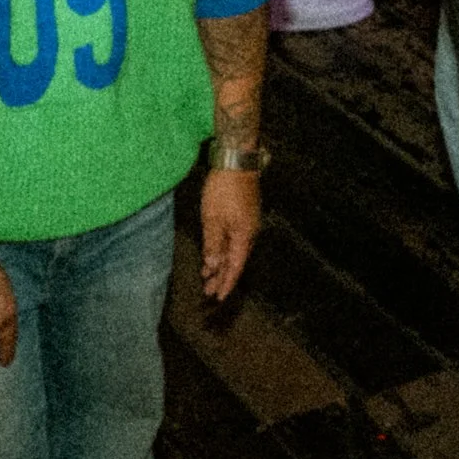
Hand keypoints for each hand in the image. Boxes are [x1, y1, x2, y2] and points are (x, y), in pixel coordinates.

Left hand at [199, 168, 260, 301]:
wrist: (237, 161)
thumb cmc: (223, 189)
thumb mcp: (212, 218)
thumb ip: (213, 244)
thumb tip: (213, 266)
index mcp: (244, 235)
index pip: (235, 266)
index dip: (227, 283)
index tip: (218, 297)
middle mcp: (250, 232)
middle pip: (236, 260)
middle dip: (222, 277)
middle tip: (208, 292)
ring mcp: (248, 222)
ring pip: (234, 250)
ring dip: (221, 264)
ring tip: (208, 277)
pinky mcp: (244, 214)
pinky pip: (234, 239)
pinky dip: (223, 250)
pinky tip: (214, 253)